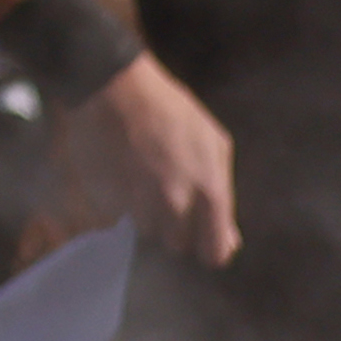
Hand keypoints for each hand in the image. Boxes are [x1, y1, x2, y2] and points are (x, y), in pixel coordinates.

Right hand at [47, 52, 240, 268]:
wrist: (116, 87)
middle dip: (174, 225)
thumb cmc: (171, 110)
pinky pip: (121, 216)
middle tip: (167, 193)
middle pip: (177, 244)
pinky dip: (123, 203)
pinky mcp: (110, 199)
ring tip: (143, 178)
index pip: (214, 252)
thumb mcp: (213, 144)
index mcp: (209, 189)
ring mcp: (141, 201)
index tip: (202, 238)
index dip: (209, 248)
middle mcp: (175, 202)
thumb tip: (230, 242)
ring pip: (147, 230)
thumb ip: (222, 195)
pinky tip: (124, 174)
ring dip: (146, 213)